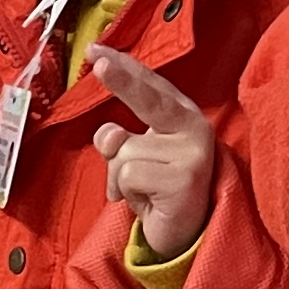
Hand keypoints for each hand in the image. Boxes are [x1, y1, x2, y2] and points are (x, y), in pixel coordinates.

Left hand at [82, 45, 218, 261]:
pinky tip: (148, 203)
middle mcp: (194, 128)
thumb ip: (120, 138)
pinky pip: (128, 175)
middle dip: (121, 79)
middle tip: (95, 59)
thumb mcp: (135, 158)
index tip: (95, 50)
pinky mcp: (185, 179)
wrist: (184, 238)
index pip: (151, 86)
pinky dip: (126, 192)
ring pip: (123, 150)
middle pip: (149, 99)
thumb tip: (110, 134)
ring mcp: (193, 153)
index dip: (124, 67)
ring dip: (119, 176)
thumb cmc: (157, 191)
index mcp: (183, 116)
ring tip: (142, 192)